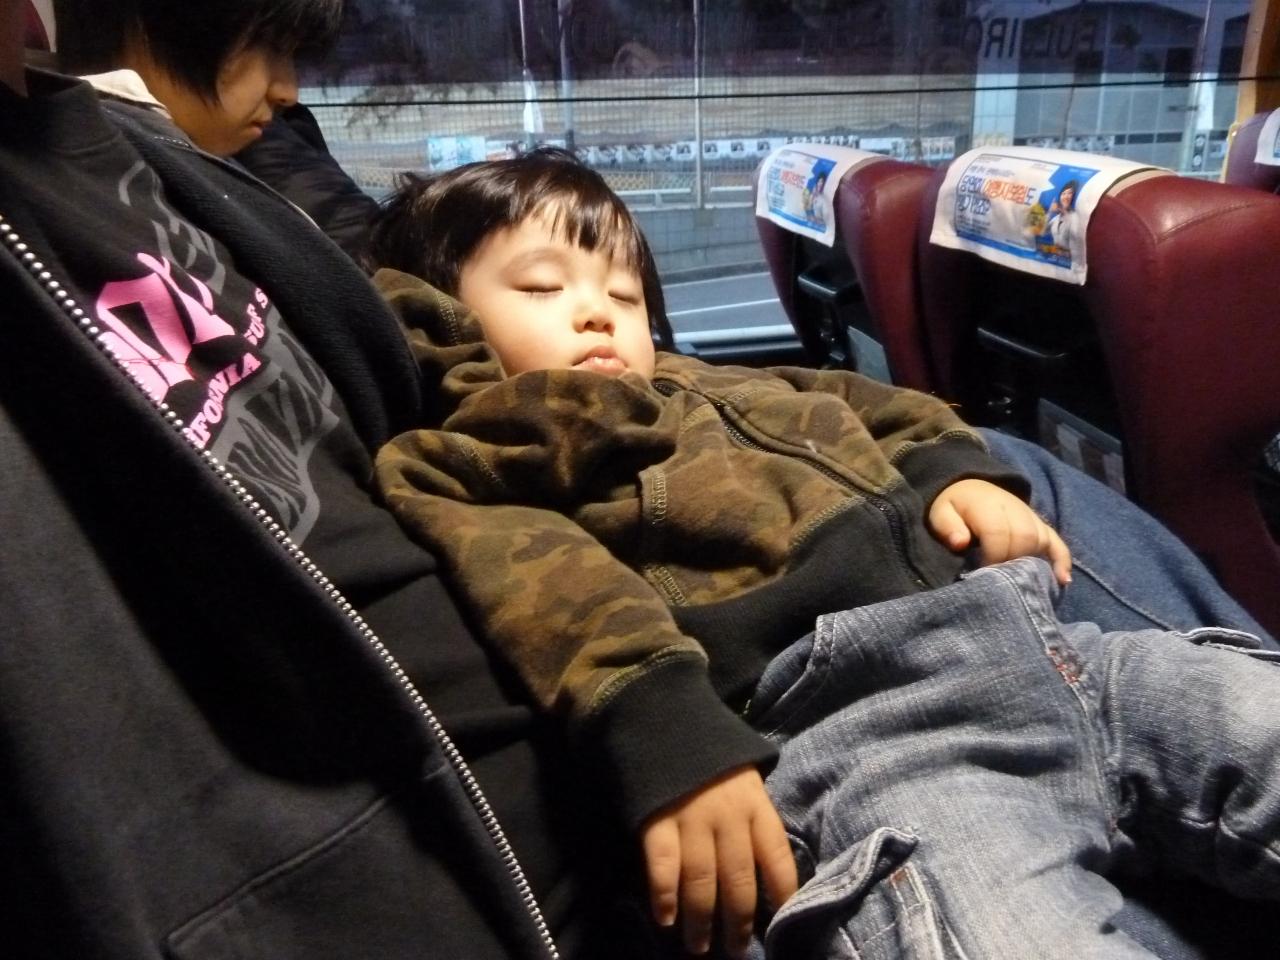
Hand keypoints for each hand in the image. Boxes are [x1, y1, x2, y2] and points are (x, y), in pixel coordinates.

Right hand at [641, 766, 797, 957]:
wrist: (664, 717)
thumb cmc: (712, 754)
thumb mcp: (746, 777)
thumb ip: (754, 817)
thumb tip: (769, 870)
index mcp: (756, 805)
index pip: (777, 859)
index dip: (783, 895)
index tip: (783, 924)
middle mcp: (728, 817)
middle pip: (738, 880)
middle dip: (738, 922)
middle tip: (734, 951)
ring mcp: (691, 819)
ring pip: (701, 881)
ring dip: (700, 920)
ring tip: (698, 946)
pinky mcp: (657, 820)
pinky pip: (663, 866)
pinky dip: (664, 895)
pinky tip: (665, 918)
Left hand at [928, 478, 1071, 584]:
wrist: (970, 488)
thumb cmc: (954, 508)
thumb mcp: (940, 513)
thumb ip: (948, 527)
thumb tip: (960, 543)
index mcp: (986, 505)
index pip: (998, 532)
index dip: (992, 556)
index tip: (983, 573)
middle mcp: (1014, 508)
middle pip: (1024, 537)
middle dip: (1012, 562)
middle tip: (999, 581)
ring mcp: (1030, 516)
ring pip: (1041, 539)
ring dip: (1033, 564)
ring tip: (1022, 584)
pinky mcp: (1041, 525)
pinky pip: (1057, 541)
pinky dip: (1062, 560)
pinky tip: (1063, 580)